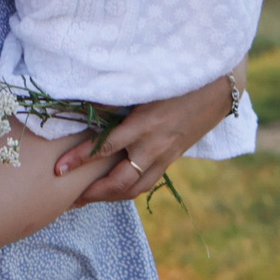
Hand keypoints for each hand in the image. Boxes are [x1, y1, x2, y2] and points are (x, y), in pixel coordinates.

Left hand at [66, 73, 234, 203]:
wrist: (220, 88)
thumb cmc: (180, 79)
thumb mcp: (145, 86)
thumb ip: (116, 98)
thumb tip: (85, 102)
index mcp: (144, 124)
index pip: (105, 147)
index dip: (80, 159)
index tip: (59, 169)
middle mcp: (154, 146)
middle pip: (119, 181)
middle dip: (92, 193)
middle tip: (69, 198)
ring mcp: (165, 155)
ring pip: (134, 188)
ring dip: (109, 197)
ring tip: (87, 199)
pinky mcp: (173, 158)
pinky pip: (148, 182)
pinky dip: (129, 189)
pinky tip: (116, 190)